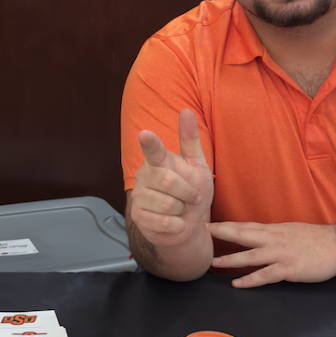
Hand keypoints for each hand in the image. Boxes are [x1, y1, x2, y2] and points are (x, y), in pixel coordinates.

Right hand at [130, 109, 213, 248]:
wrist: (187, 225)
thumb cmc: (191, 192)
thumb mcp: (197, 166)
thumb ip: (190, 139)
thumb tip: (186, 110)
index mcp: (158, 161)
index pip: (153, 150)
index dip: (150, 142)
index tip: (145, 134)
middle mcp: (144, 176)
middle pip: (168, 182)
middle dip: (188, 193)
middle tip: (192, 198)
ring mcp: (139, 197)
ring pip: (167, 205)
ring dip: (183, 211)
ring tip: (181, 210)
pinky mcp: (138, 217)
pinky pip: (164, 222)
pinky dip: (178, 225)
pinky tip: (175, 223)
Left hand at [209, 221, 335, 287]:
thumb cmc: (315, 239)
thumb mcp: (290, 230)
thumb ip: (271, 233)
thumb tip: (255, 235)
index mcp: (273, 230)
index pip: (244, 225)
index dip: (225, 225)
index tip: (208, 223)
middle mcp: (273, 239)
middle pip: (242, 234)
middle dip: (221, 233)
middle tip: (202, 232)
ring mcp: (280, 254)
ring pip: (250, 256)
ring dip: (230, 259)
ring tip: (213, 262)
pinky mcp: (288, 269)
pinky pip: (265, 275)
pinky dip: (250, 280)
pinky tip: (237, 284)